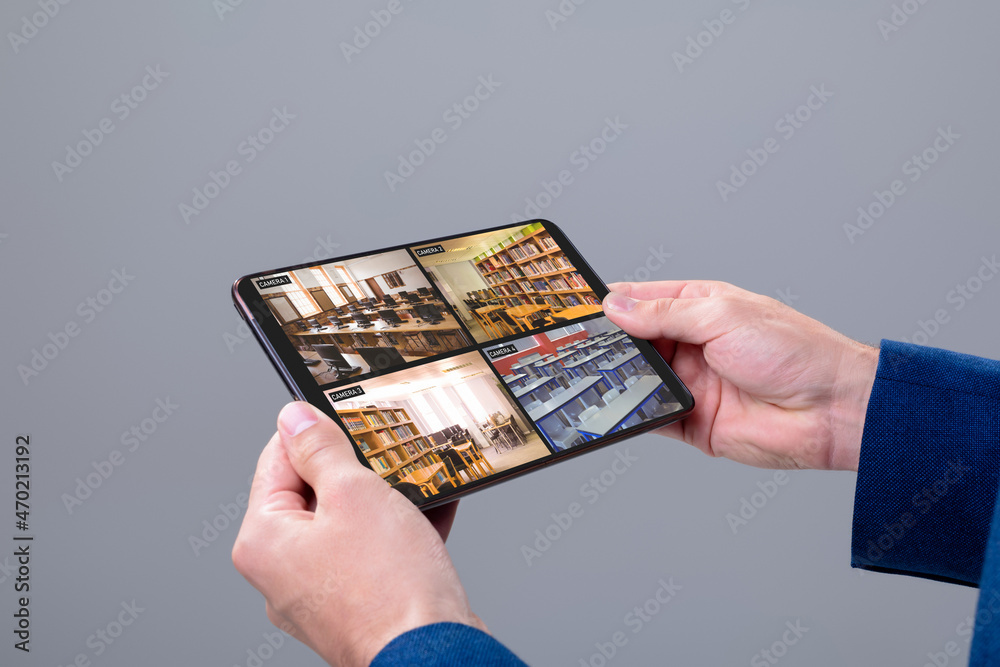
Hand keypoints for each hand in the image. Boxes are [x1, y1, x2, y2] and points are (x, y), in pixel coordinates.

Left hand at [232, 402, 484, 666]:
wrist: (432, 653)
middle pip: (313, 494)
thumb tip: (295, 418)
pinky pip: (371, 554)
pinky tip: (431, 511)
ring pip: (348, 524)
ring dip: (384, 499)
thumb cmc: (389, 589)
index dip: (314, 433)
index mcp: (264, 541)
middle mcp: (282, 572)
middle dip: (356, 471)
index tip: (344, 416)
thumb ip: (321, 449)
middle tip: (387, 454)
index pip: (277, 461)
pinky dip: (397, 531)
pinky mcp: (355, 607)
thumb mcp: (354, 493)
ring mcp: (318, 594)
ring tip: (416, 482)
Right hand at [603, 281, 877, 470]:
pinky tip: (614, 408)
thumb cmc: (794, 352)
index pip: (645, 299)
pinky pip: (652, 416)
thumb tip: (617, 306)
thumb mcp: (722, 316)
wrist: (831, 411)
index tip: (579, 306)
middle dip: (609, 343)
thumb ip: (665, 313)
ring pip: (640, 378)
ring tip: (587, 375)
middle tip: (574, 345)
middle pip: (636, 341)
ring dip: (618, 378)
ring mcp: (692, 383)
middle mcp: (694, 344)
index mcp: (702, 307)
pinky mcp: (694, 421)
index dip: (613, 302)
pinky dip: (632, 413)